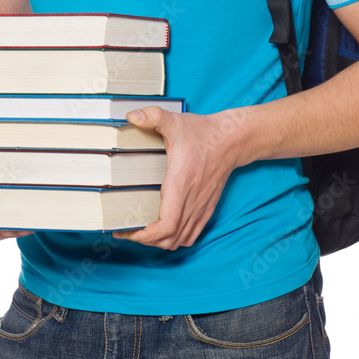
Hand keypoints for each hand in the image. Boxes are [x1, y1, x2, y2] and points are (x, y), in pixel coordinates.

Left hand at [111, 106, 243, 250]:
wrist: (231, 140)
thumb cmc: (202, 133)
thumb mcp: (175, 121)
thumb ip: (153, 116)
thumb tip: (131, 116)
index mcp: (180, 185)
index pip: (166, 225)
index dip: (146, 235)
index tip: (128, 229)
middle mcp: (191, 201)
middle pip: (168, 240)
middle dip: (145, 240)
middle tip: (127, 229)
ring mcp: (200, 208)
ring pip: (179, 241)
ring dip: (159, 242)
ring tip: (142, 231)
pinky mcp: (206, 209)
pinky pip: (191, 235)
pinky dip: (176, 239)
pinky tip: (165, 230)